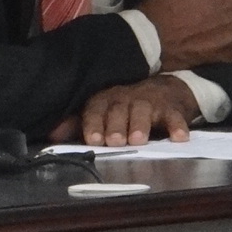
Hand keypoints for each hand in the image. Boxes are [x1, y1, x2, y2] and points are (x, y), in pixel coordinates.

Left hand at [49, 75, 198, 146]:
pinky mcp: (171, 108)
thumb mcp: (103, 113)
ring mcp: (149, 101)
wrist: (164, 90)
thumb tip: (52, 135)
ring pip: (144, 110)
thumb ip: (80, 124)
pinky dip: (177, 126)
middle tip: (115, 141)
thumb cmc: (126, 107)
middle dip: (116, 125)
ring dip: (140, 124)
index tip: (93, 140)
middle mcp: (126, 98)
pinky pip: (175, 116)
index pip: (95, 109)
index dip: (93, 123)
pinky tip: (179, 138)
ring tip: (138, 140)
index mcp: (106, 100)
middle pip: (119, 109)